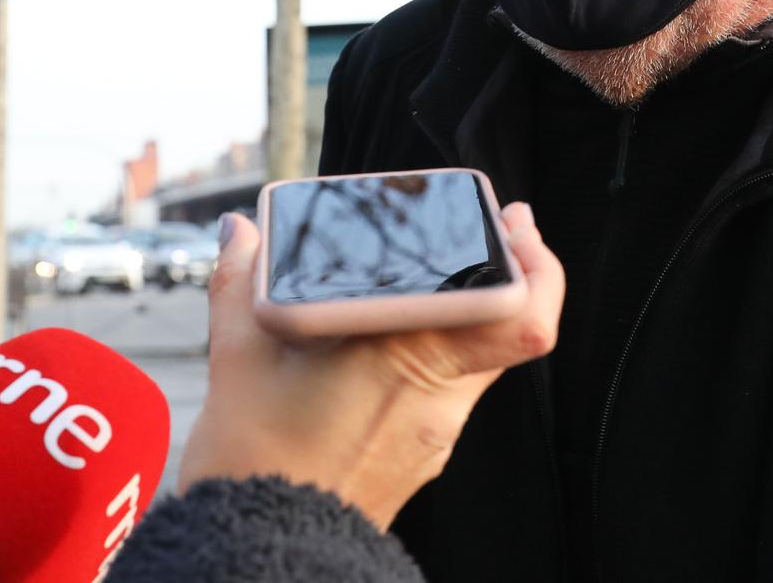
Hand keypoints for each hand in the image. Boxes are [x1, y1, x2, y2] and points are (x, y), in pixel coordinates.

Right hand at [177, 200, 563, 530]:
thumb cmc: (254, 461)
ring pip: (481, 360)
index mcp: (408, 356)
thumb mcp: (237, 357)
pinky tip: (394, 340)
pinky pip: (451, 392)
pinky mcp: (422, 456)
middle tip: (497, 230)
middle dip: (511, 273)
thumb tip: (238, 231)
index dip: (535, 263)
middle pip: (512, 329)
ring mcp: (436, 433)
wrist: (260, 552)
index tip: (515, 223)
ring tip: (434, 278)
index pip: (518, 315)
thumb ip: (240, 280)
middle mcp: (439, 397)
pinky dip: (439, 356)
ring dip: (471, 316)